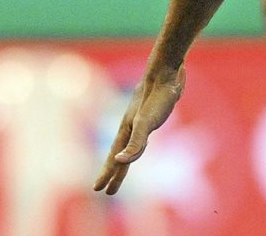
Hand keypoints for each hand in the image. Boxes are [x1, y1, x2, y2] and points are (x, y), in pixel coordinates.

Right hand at [93, 66, 186, 194]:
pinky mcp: (154, 114)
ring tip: (121, 169)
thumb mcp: (146, 122)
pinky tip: (141, 144)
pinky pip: (142, 135)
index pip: (115, 158)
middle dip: (115, 174)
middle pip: (121, 156)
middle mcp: (132, 127)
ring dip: (126, 160)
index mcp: (127, 130)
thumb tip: (119, 160)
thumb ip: (135, 142)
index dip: (107, 174)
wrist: (167, 73)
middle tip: (109, 192)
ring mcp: (142, 121)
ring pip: (131, 146)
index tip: (97, 190)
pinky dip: (138, 144)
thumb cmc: (157, 98)